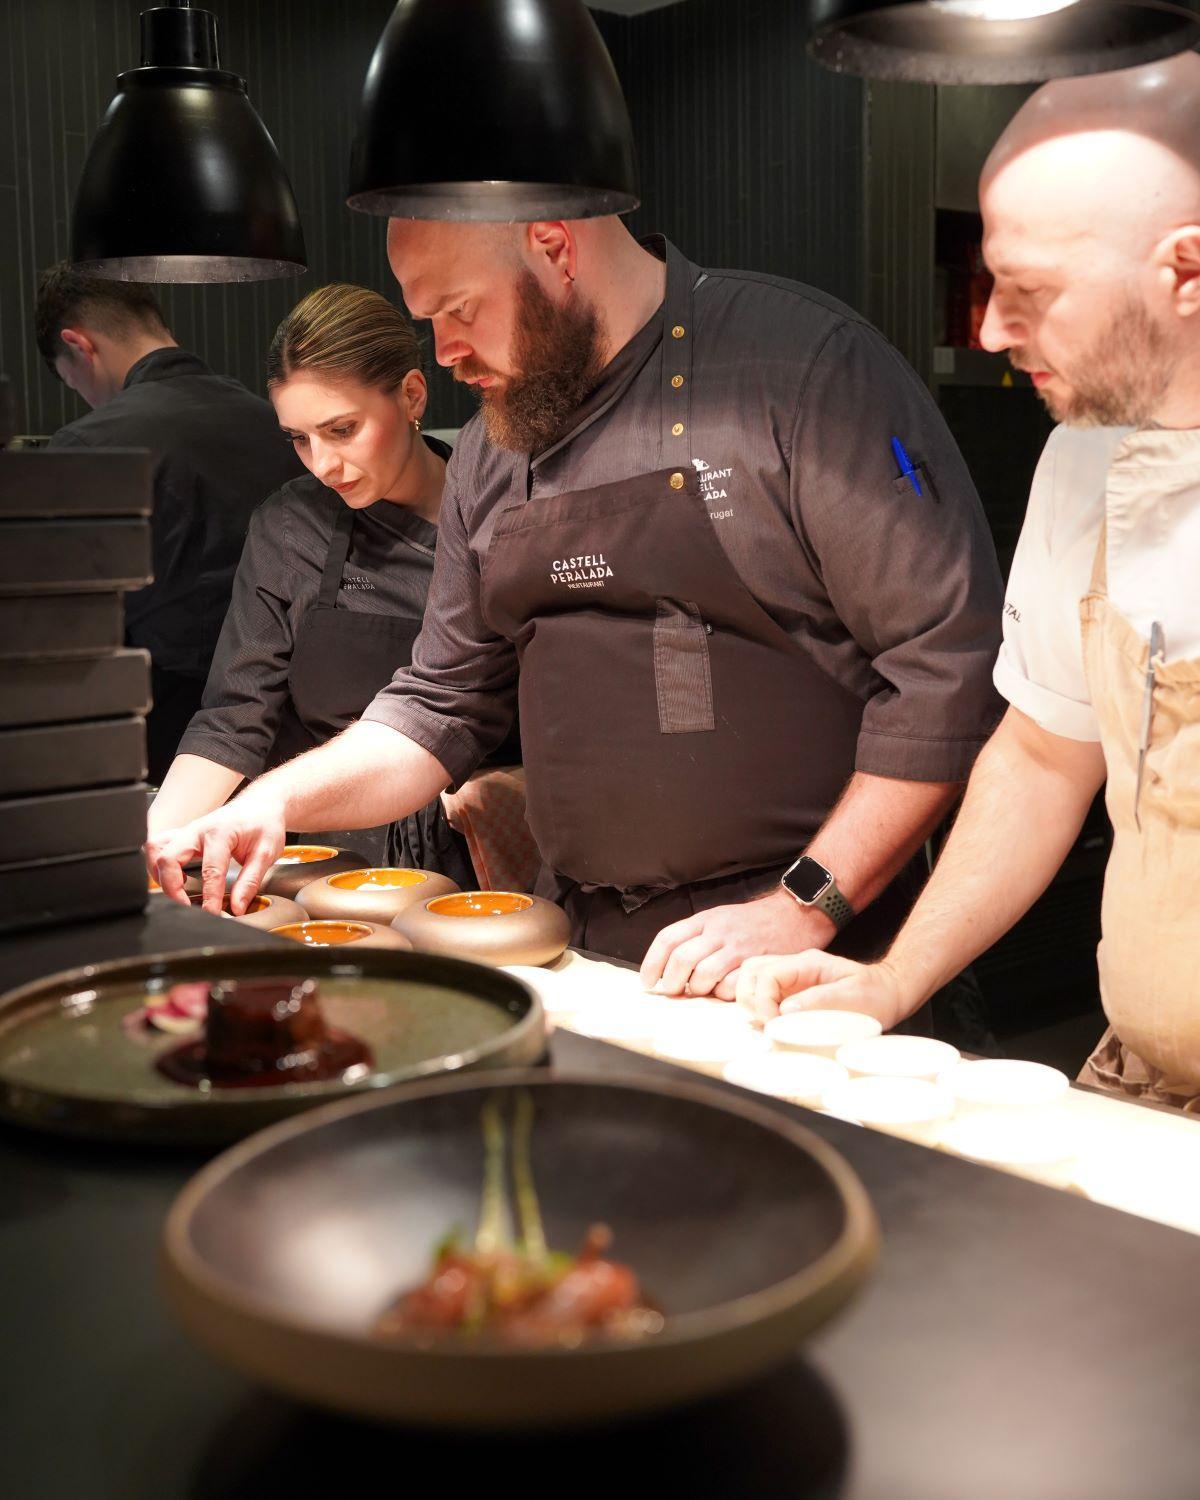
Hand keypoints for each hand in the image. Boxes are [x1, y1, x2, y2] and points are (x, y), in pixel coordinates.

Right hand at [145, 791, 286, 914]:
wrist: (260, 805)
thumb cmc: (263, 824)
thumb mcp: (266, 853)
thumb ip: (250, 881)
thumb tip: (236, 907)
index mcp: (220, 832)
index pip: (210, 870)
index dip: (209, 896)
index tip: (212, 914)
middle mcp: (197, 830)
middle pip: (167, 858)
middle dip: (171, 887)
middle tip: (186, 906)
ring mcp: (186, 832)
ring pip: (155, 850)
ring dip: (160, 874)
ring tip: (178, 893)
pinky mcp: (182, 836)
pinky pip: (159, 848)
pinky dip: (160, 866)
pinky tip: (175, 879)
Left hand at [639, 889, 834, 1000]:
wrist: (794, 914)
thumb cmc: (752, 922)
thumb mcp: (719, 918)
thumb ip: (695, 937)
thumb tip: (667, 966)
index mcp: (705, 920)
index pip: (668, 939)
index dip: (651, 963)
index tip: (647, 981)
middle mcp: (718, 932)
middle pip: (681, 959)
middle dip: (671, 982)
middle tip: (672, 991)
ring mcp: (738, 948)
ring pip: (703, 975)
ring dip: (697, 990)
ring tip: (700, 992)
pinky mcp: (757, 964)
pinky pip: (731, 986)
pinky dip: (723, 994)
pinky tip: (725, 991)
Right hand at [735, 951, 908, 1028]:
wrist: (890, 992)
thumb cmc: (876, 994)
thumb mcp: (854, 996)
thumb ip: (820, 1000)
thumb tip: (785, 1010)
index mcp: (808, 963)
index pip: (767, 974)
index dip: (762, 1001)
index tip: (772, 1025)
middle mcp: (795, 966)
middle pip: (752, 971)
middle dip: (750, 1000)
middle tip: (764, 1026)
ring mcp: (792, 978)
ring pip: (752, 980)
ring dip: (750, 1003)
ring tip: (764, 1026)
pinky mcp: (792, 992)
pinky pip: (764, 992)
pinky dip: (758, 1008)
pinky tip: (767, 1024)